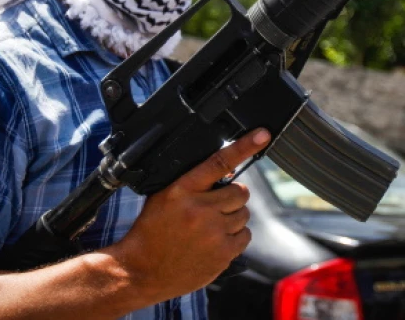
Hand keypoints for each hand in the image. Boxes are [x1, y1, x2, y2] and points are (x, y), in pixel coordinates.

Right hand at [107, 128, 270, 303]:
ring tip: (211, 227)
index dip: (243, 146)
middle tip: (216, 206)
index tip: (262, 135)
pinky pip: (245, 236)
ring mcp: (213, 232)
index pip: (218, 162)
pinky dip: (235, 238)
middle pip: (240, 191)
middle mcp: (199, 209)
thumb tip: (227, 169)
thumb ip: (193, 182)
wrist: (141, 270)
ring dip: (233, 218)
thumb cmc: (152, 231)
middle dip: (233, 196)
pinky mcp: (222, 254)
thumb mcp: (163, 196)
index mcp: (182, 190)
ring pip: (244, 214)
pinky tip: (216, 241)